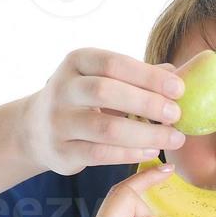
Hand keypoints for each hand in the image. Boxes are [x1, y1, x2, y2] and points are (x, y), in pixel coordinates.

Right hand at [23, 49, 186, 174]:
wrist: (35, 129)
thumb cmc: (83, 99)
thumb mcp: (103, 79)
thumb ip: (138, 76)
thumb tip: (179, 73)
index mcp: (77, 62)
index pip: (114, 63)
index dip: (148, 76)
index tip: (179, 89)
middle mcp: (62, 88)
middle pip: (106, 92)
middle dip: (147, 103)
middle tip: (177, 115)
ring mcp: (58, 121)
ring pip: (105, 128)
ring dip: (145, 134)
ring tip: (174, 138)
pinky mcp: (61, 151)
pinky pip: (100, 154)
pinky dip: (130, 154)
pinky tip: (152, 152)